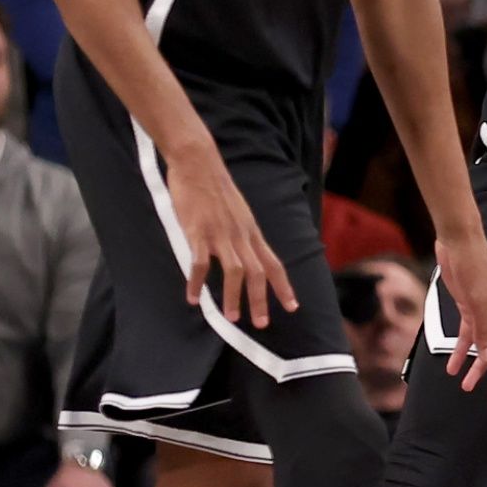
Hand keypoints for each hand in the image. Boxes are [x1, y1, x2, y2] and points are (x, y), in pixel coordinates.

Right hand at [163, 146, 295, 327]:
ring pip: (234, 271)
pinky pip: (200, 263)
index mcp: (251, 231)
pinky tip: (193, 298)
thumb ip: (240, 234)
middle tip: (262, 324)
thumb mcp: (237, 212)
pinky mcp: (199, 231)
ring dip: (234, 297)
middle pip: (258, 272)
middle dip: (261, 300)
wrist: (199, 162)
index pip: (274, 263)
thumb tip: (241, 253)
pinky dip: (198, 282)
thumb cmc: (215, 187)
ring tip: (231, 318)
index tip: (292, 306)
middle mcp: (241, 235)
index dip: (284, 286)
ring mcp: (221, 234)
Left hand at [435, 232, 486, 406]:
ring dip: (477, 368)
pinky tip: (452, 367)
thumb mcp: (477, 301)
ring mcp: (486, 315)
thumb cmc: (474, 266)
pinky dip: (461, 353)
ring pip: (485, 349)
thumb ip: (482, 331)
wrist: (459, 244)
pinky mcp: (470, 311)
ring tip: (467, 387)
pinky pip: (468, 337)